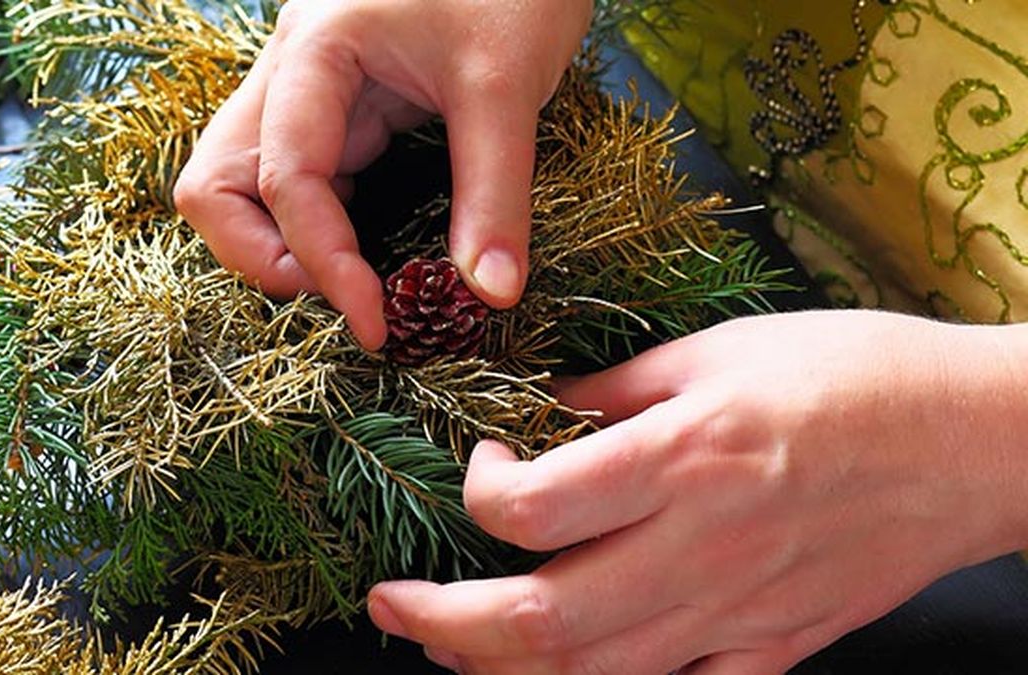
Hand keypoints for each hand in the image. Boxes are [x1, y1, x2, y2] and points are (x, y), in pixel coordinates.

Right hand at [174, 0, 593, 349]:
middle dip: (264, 258)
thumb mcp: (507, 85)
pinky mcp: (333, 109)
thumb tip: (490, 295)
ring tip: (353, 283)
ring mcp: (303, 92)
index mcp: (316, 53)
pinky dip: (315, 227)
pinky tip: (367, 251)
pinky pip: (292, 180)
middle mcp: (290, 74)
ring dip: (279, 246)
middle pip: (215, 184)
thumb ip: (495, 195)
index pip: (285, 180)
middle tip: (345, 299)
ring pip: (240, 186)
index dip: (323, 264)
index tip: (376, 322)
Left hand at [367, 310, 1027, 673]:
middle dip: (442, 622)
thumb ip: (613, 395)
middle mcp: (701, 549)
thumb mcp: (719, 352)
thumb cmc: (854, 374)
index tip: (478, 464)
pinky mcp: (775, 649)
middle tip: (390, 603)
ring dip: (499, 668)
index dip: (476, 490)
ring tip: (447, 644)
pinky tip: (568, 673)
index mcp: (682, 459)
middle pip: (539, 623)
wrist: (975, 441)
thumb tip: (533, 419)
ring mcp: (738, 615)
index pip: (532, 508)